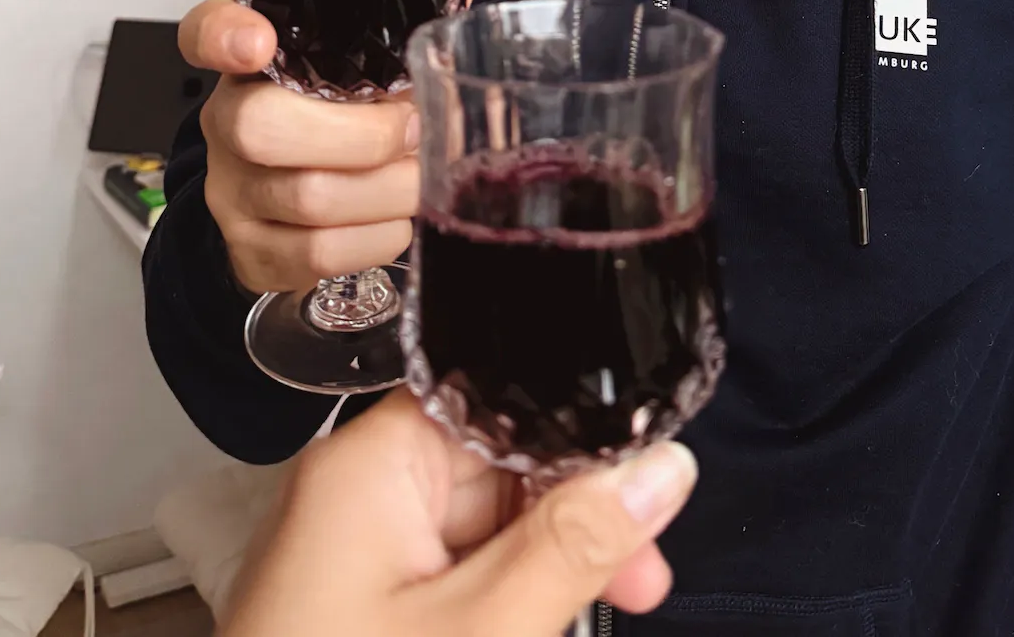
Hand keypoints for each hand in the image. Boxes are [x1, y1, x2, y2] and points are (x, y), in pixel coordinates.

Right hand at [179, 0, 477, 292]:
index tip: (258, 39)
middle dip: (363, 135)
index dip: (225, 35)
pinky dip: (376, 236)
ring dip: (388, 190)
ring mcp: (233, 191)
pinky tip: (397, 218)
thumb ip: (397, 24)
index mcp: (250, 63)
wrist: (279, 212)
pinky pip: (316, 253)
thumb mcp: (351, 66)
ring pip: (307, 197)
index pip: (207, 32)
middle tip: (414, 130)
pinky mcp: (252, 250)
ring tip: (421, 177)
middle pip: (263, 127)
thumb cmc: (328, 122)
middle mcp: (228, 123)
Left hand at [221, 389, 695, 636]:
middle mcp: (354, 494)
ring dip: (544, 569)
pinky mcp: (358, 607)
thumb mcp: (484, 632)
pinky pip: (449, 576)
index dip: (579, 436)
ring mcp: (353, 555)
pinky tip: (533, 630)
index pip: (496, 398)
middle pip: (495, 465)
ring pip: (482, 528)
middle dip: (572, 516)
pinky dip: (499, 605)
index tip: (647, 484)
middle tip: (639, 578)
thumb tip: (661, 468)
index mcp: (368, 466)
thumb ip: (574, 543)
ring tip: (595, 611)